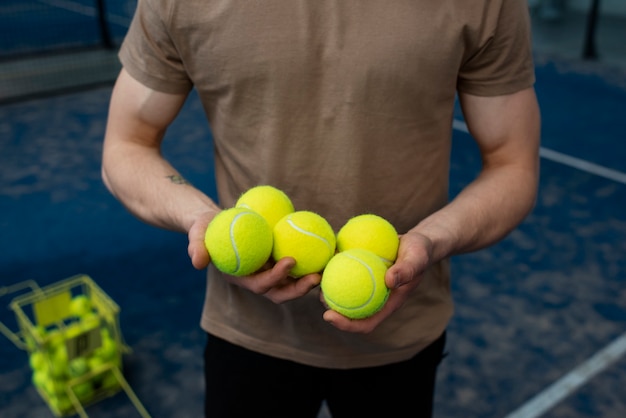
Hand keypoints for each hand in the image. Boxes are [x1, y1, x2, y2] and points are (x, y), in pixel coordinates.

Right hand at [187, 212, 320, 302]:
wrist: (215, 222)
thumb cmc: (206, 227)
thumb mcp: (197, 234)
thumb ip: (196, 247)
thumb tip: (197, 262)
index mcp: (240, 278)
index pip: (260, 285)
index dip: (275, 277)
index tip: (289, 261)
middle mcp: (256, 279)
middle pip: (281, 292)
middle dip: (299, 289)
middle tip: (317, 277)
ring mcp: (268, 273)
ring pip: (291, 283)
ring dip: (309, 281)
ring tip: (327, 269)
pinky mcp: (276, 263)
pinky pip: (295, 267)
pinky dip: (309, 264)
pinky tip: (326, 253)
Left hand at [322, 231, 433, 332]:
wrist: (417, 242)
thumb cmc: (419, 252)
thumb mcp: (416, 259)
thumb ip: (406, 270)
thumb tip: (390, 281)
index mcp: (387, 304)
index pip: (366, 323)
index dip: (347, 325)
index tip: (329, 316)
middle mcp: (375, 298)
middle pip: (350, 312)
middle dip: (332, 310)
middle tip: (318, 297)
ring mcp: (367, 285)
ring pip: (344, 293)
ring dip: (329, 290)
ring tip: (316, 279)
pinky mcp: (362, 271)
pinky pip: (345, 272)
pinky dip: (335, 268)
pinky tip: (324, 258)